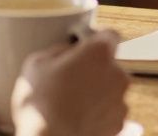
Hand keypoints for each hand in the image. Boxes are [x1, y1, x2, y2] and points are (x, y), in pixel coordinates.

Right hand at [11, 29, 129, 135]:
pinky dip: (98, 112)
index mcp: (99, 53)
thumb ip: (59, 50)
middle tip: (69, 80)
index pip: (109, 34)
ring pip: (110, 88)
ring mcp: (121, 100)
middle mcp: (118, 73)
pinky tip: (78, 117)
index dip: (96, 38)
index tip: (84, 45)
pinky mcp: (119, 122)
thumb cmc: (39, 104)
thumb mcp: (36, 64)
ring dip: (96, 91)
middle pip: (109, 63)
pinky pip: (110, 110)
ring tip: (70, 103)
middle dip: (93, 68)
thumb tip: (68, 52)